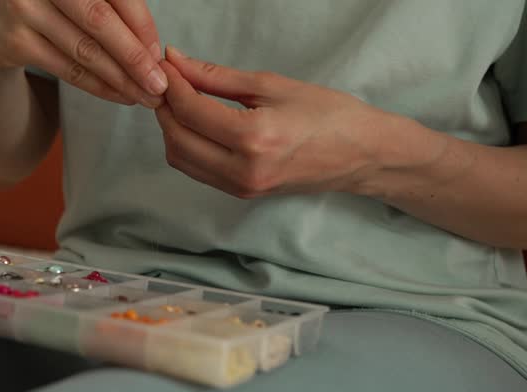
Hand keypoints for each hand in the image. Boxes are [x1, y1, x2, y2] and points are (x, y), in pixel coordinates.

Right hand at [0, 0, 167, 107]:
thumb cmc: (46, 8)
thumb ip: (111, 8)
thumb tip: (152, 49)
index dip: (141, 25)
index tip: (159, 54)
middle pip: (99, 21)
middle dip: (134, 57)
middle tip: (158, 83)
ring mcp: (24, 8)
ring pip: (84, 50)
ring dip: (120, 78)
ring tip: (144, 96)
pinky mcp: (14, 41)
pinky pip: (67, 69)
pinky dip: (98, 86)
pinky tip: (120, 96)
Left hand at [155, 46, 391, 197]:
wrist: (361, 154)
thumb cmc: (328, 115)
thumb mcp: (271, 85)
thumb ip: (216, 77)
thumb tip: (177, 62)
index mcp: (254, 139)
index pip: (190, 111)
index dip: (171, 85)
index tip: (166, 64)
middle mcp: (243, 170)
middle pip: (177, 139)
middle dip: (165, 107)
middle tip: (169, 81)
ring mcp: (241, 187)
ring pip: (181, 159)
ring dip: (172, 128)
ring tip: (181, 100)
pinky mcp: (241, 193)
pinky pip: (197, 171)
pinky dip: (187, 145)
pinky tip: (195, 123)